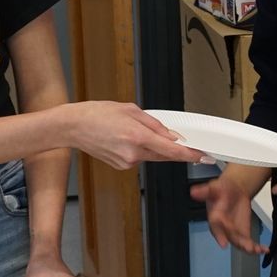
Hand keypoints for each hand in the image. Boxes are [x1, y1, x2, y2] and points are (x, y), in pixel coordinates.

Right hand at [62, 101, 205, 168]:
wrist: (73, 127)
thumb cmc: (97, 114)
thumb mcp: (131, 110)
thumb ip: (155, 124)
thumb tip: (172, 135)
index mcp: (137, 137)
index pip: (172, 150)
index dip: (190, 154)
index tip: (203, 155)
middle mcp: (133, 153)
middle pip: (164, 155)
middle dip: (174, 149)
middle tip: (182, 141)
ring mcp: (126, 162)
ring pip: (152, 156)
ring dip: (154, 146)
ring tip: (135, 130)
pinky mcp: (121, 166)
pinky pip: (139, 158)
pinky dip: (140, 149)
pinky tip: (127, 138)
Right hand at [190, 174, 265, 254]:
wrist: (233, 191)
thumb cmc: (222, 189)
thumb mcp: (214, 187)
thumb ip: (205, 191)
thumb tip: (193, 191)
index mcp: (214, 218)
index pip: (216, 227)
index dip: (219, 235)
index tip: (224, 243)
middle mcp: (222, 229)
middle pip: (230, 237)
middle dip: (239, 243)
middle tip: (248, 247)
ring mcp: (233, 233)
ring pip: (240, 243)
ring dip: (249, 247)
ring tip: (257, 249)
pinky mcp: (243, 234)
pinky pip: (249, 243)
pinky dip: (257, 247)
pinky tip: (265, 249)